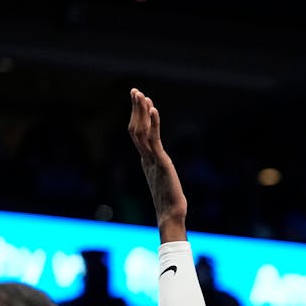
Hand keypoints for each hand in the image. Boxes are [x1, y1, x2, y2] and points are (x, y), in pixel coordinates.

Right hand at [128, 88, 187, 239]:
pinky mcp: (161, 163)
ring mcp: (152, 160)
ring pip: (142, 131)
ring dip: (141, 112)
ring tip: (140, 94)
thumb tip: (162, 168)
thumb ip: (160, 170)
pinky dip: (154, 124)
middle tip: (135, 91)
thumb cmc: (170, 203)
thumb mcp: (164, 180)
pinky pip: (154, 140)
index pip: (138, 134)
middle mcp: (146, 158)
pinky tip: (153, 109)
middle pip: (136, 129)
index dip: (137, 117)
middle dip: (135, 109)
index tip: (139, 101)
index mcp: (146, 160)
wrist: (171, 214)